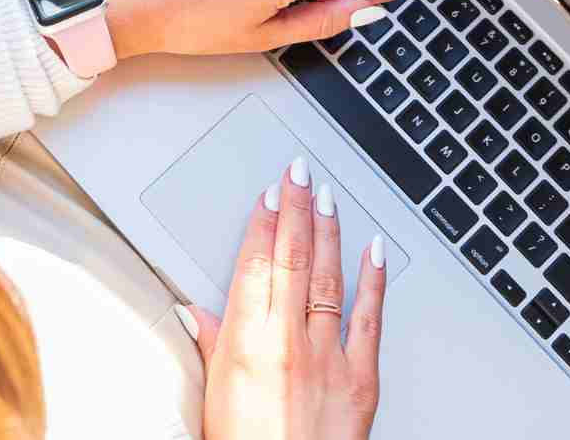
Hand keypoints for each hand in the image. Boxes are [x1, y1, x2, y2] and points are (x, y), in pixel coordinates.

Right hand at [182, 158, 387, 439]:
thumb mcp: (214, 396)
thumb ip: (211, 346)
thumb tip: (195, 311)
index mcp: (247, 343)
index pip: (255, 265)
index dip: (262, 223)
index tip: (267, 195)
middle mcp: (288, 342)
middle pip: (292, 259)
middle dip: (295, 209)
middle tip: (298, 173)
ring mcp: (328, 357)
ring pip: (328, 277)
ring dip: (328, 232)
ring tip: (327, 197)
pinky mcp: (361, 379)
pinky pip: (368, 318)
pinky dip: (373, 280)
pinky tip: (374, 250)